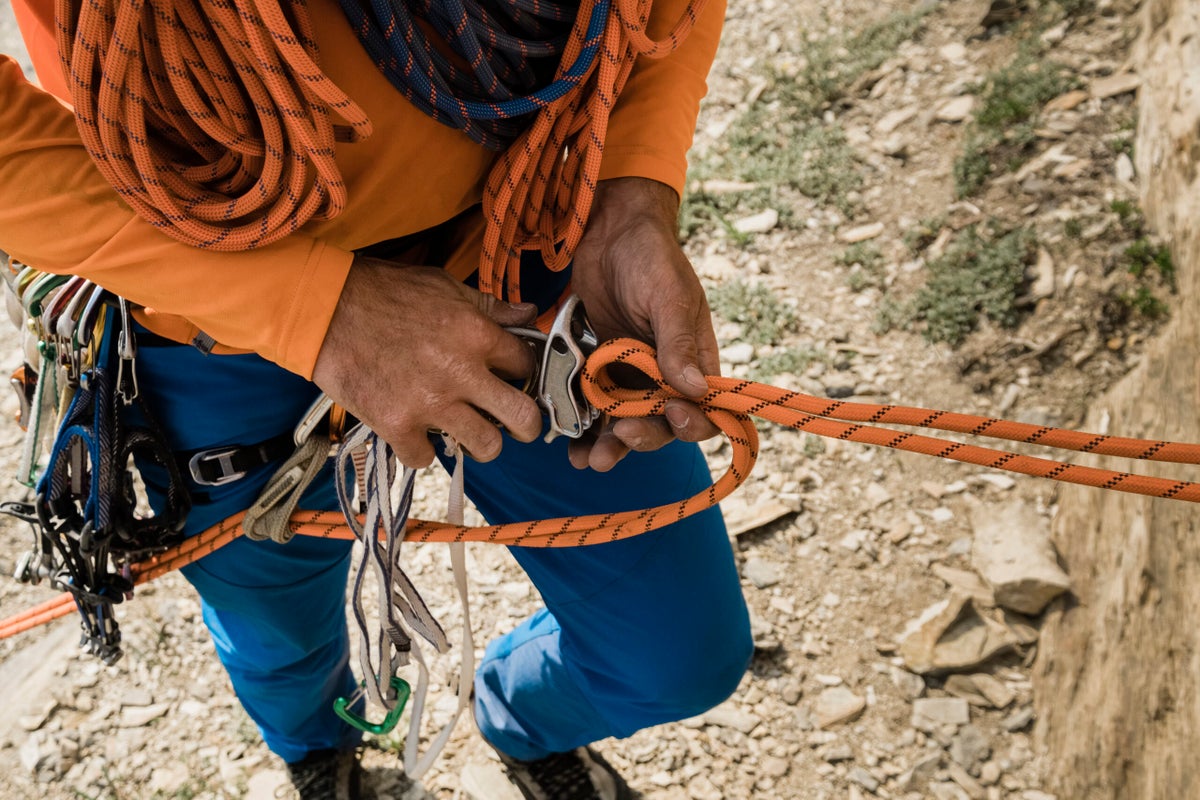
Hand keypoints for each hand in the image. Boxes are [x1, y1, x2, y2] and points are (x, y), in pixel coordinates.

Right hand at [312, 257, 542, 466]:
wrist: (324, 308)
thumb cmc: (383, 292)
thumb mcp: (443, 285)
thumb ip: (489, 306)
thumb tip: (528, 314)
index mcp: (476, 334)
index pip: (526, 365)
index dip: (523, 373)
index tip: (513, 379)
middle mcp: (460, 372)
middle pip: (522, 418)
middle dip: (526, 425)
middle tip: (516, 425)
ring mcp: (429, 403)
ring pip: (485, 446)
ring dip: (479, 443)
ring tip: (466, 431)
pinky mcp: (396, 425)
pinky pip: (426, 458)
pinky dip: (420, 449)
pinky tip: (414, 431)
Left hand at [569, 177, 720, 470]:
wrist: (609, 231)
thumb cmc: (651, 257)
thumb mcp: (668, 296)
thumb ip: (678, 343)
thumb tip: (695, 390)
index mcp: (696, 361)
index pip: (706, 410)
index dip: (691, 423)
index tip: (671, 416)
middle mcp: (666, 375)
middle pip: (660, 426)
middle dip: (640, 439)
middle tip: (618, 440)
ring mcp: (630, 375)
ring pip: (624, 424)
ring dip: (608, 446)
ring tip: (588, 460)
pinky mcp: (599, 369)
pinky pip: (594, 408)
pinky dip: (583, 428)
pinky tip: (568, 443)